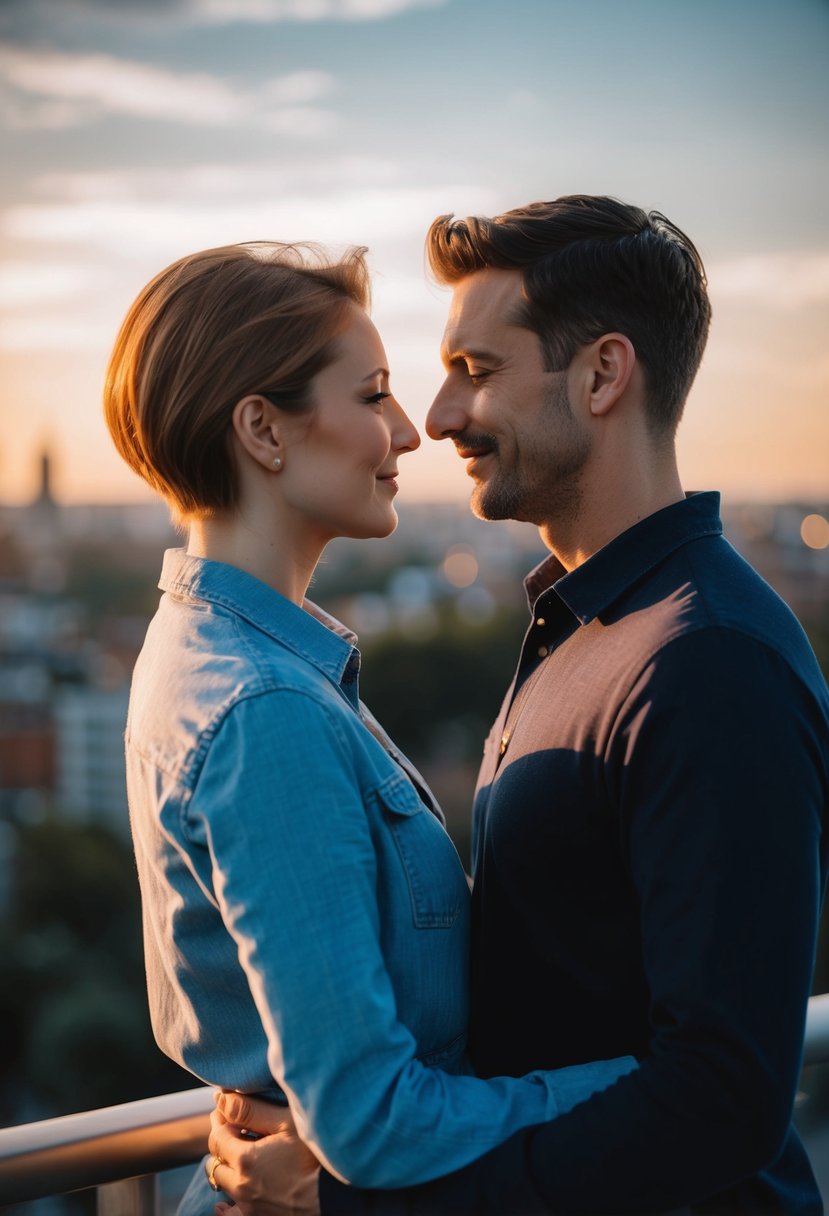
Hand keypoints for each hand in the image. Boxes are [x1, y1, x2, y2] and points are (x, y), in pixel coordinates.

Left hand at [206, 1091, 319, 1215]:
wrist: (336, 1195)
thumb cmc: (317, 1156)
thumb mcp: (287, 1122)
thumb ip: (251, 1110)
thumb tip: (221, 1099)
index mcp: (245, 1159)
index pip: (216, 1136)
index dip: (221, 1120)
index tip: (229, 1110)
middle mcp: (241, 1187)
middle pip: (214, 1163)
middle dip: (222, 1144)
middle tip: (238, 1130)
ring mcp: (249, 1206)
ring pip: (223, 1185)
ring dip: (228, 1169)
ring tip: (245, 1155)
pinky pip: (231, 1213)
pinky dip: (228, 1205)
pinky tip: (229, 1200)